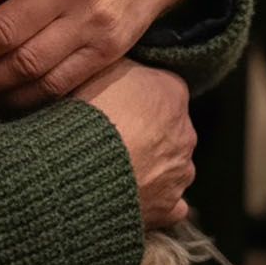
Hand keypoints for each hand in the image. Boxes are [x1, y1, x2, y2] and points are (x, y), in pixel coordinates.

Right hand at [72, 60, 195, 228]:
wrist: (81, 168)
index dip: (135, 94)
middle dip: (145, 131)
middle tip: (109, 134)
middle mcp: (184, 131)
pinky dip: (152, 198)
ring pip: (169, 164)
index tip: (114, 100)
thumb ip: (116, 64)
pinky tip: (129, 193)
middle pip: (167, 126)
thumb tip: (114, 58)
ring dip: (148, 164)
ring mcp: (179, 171)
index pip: (161, 86)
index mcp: (171, 91)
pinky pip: (168, 202)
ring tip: (112, 165)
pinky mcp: (170, 205)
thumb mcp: (96, 68)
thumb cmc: (87, 114)